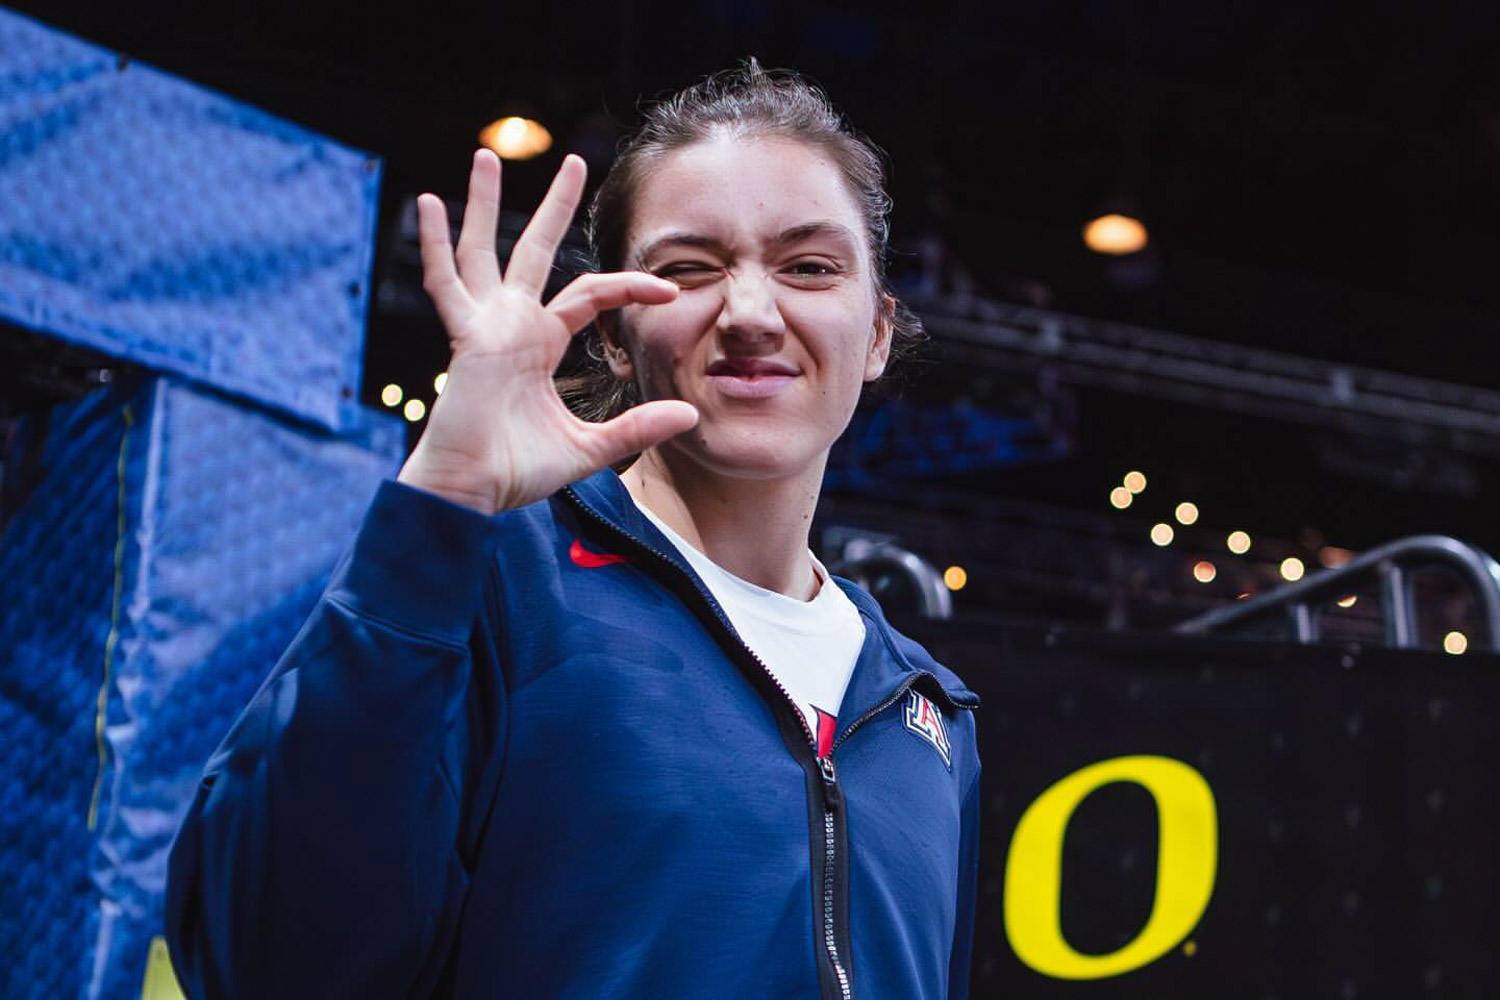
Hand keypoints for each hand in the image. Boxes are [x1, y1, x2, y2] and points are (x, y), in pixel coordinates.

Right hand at [397, 150, 698, 514]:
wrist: (475, 491)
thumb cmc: (519, 470)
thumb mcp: (590, 447)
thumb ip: (637, 429)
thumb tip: (690, 415)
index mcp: (540, 344)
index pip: (589, 294)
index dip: (627, 286)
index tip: (667, 289)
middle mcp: (512, 325)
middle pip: (535, 250)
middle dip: (554, 205)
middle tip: (574, 161)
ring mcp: (485, 325)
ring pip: (485, 251)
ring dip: (485, 203)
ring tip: (486, 154)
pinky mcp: (465, 337)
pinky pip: (445, 284)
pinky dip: (435, 245)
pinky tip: (427, 204)